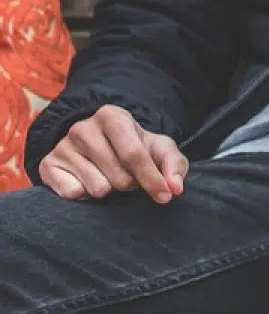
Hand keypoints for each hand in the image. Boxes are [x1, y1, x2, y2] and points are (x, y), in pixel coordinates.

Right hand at [40, 105, 187, 203]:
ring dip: (109, 190)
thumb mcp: (160, 149)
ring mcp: (62, 146)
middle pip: (119, 177)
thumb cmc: (135, 147)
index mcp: (112, 116)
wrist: (98, 145)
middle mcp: (82, 128)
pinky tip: (87, 181)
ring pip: (98, 189)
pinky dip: (85, 195)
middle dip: (130, 184)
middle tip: (127, 174)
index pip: (134, 155)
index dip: (152, 179)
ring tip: (108, 175)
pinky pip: (73, 194)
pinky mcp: (47, 165)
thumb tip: (175, 188)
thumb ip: (174, 166)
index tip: (165, 197)